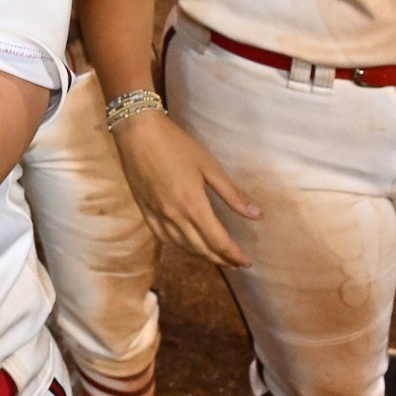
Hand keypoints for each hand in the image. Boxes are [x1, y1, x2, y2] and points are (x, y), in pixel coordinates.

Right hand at [110, 109, 260, 267]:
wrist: (138, 131)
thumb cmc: (176, 144)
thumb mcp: (209, 166)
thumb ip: (232, 194)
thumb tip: (257, 215)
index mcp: (193, 205)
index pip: (218, 242)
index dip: (235, 255)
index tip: (247, 262)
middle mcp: (174, 216)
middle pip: (201, 249)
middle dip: (222, 259)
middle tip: (237, 264)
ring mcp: (156, 214)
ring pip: (182, 246)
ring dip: (201, 255)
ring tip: (216, 256)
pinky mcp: (144, 210)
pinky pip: (162, 237)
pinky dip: (178, 246)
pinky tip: (186, 244)